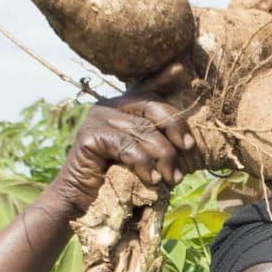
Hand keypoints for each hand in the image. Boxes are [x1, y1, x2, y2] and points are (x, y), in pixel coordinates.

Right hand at [48, 61, 197, 214]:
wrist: (81, 203)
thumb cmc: (116, 182)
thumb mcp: (141, 158)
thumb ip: (157, 143)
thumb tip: (188, 143)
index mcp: (121, 107)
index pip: (146, 87)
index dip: (164, 78)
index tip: (182, 69)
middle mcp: (108, 106)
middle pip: (151, 106)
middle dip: (175, 128)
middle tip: (189, 151)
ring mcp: (97, 119)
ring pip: (143, 130)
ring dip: (164, 156)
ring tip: (172, 178)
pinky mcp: (90, 136)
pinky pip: (127, 146)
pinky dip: (143, 163)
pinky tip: (152, 179)